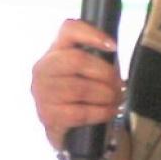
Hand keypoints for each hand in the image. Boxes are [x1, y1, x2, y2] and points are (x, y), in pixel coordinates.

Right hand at [30, 18, 122, 149]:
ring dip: (106, 95)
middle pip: (76, 60)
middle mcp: (43, 68)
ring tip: (116, 99)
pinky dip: (101, 112)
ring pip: (80, 88)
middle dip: (105, 73)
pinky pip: (79, 112)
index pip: (68, 29)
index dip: (91, 34)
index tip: (113, 46)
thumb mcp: (90, 70)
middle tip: (119, 83)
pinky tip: (109, 111)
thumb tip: (113, 51)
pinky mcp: (47, 116)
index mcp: (54, 50)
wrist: (68, 130)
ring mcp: (41, 93)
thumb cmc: (82, 93)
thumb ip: (99, 56)